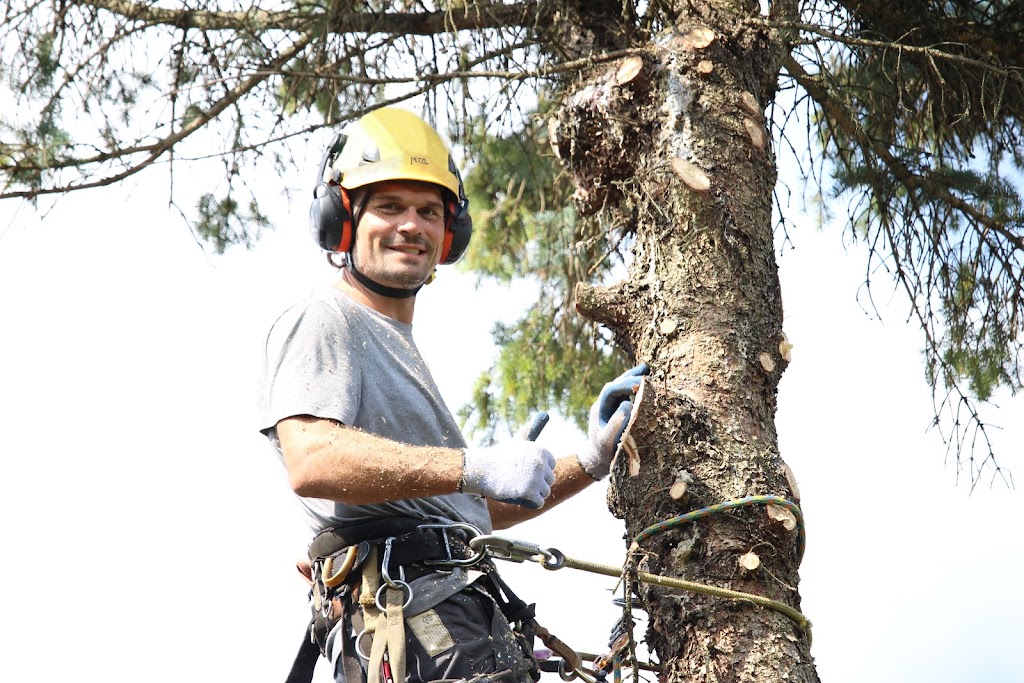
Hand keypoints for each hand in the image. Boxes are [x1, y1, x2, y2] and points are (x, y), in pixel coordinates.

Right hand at [461, 440, 556, 508]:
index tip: (528, 472)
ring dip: (535, 494)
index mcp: (541, 451)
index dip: (540, 470)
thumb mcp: (516, 442)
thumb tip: (544, 414)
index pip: (551, 465)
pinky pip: (539, 502)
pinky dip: (532, 503)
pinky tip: (523, 499)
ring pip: (545, 491)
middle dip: (538, 483)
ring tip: (521, 490)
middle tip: (521, 482)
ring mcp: (536, 478)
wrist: (482, 469)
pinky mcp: (530, 492)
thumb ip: (530, 433)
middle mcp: (541, 463)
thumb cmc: (498, 456)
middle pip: (549, 479)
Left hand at [578, 364, 649, 479]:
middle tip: (646, 369)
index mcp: (600, 408)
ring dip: (634, 379)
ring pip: (622, 387)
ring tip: (648, 370)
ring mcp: (613, 406)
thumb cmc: (603, 452)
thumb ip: (615, 424)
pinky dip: (638, 389)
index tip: (639, 383)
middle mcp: (606, 404)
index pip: (610, 389)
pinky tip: (649, 385)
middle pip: (617, 383)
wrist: (599, 460)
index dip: (624, 384)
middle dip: (630, 375)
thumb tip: (628, 404)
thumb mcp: (607, 440)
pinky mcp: (620, 410)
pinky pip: (629, 396)